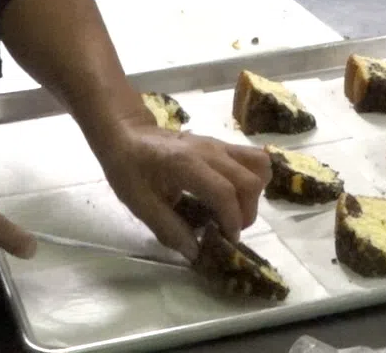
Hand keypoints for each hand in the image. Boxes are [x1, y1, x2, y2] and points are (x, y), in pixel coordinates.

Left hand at [90, 118, 269, 257]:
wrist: (127, 133)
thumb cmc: (128, 167)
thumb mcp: (139, 203)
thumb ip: (168, 228)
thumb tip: (195, 252)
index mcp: (185, 164)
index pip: (224, 192)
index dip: (231, 220)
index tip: (226, 239)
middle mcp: (209, 151)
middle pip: (249, 180)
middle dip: (246, 212)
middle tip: (228, 229)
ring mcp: (218, 144)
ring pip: (259, 165)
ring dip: (253, 194)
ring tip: (234, 210)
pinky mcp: (222, 144)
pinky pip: (252, 158)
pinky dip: (253, 179)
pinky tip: (234, 194)